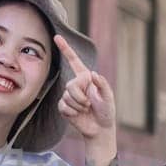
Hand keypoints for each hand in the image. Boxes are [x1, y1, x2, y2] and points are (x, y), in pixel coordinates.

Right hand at [53, 35, 117, 165]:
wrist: (99, 129)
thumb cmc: (106, 111)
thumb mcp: (109, 97)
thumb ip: (102, 84)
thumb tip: (93, 74)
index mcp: (86, 78)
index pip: (74, 61)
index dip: (66, 49)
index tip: (57, 37)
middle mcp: (76, 84)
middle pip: (71, 85)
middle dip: (81, 97)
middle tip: (89, 104)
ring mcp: (69, 95)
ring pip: (67, 97)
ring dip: (79, 106)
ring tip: (86, 110)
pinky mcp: (64, 107)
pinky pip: (63, 106)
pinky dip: (72, 112)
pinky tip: (78, 115)